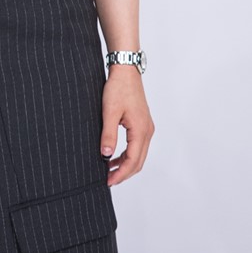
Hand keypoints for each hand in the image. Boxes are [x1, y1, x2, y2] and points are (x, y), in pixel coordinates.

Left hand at [100, 66, 154, 185]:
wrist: (126, 71)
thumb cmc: (118, 88)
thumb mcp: (109, 112)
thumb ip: (108, 135)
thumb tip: (106, 155)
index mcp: (140, 130)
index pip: (133, 161)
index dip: (120, 173)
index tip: (108, 181)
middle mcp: (147, 131)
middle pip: (138, 161)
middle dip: (124, 173)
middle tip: (108, 180)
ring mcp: (146, 127)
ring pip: (139, 154)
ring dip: (126, 164)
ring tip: (109, 170)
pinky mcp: (142, 123)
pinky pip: (137, 145)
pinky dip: (127, 155)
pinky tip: (114, 156)